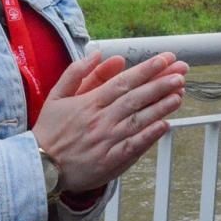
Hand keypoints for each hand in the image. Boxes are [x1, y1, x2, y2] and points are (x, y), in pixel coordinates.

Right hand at [32, 50, 187, 193]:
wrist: (39, 166)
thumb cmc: (49, 131)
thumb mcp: (56, 95)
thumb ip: (76, 72)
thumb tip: (98, 54)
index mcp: (89, 103)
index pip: (123, 82)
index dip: (146, 70)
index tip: (164, 60)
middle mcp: (101, 120)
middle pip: (136, 98)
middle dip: (160, 83)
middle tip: (180, 73)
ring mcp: (107, 141)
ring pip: (139, 120)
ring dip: (161, 106)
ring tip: (179, 94)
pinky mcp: (111, 161)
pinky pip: (135, 146)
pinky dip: (150, 135)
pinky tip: (165, 124)